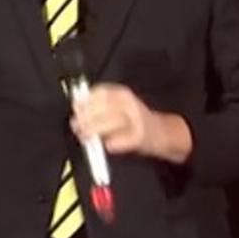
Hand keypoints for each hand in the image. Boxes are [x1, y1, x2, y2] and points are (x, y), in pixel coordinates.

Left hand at [70, 84, 192, 163]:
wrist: (162, 133)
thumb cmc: (132, 120)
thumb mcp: (117, 106)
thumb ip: (97, 105)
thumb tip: (76, 107)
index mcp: (122, 94)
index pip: (100, 92)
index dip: (85, 101)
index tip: (77, 109)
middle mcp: (130, 104)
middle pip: (103, 108)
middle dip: (86, 119)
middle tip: (77, 127)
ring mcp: (137, 120)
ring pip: (110, 122)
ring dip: (94, 131)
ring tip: (86, 137)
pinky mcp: (139, 137)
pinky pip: (119, 140)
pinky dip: (109, 144)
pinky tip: (107, 145)